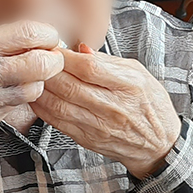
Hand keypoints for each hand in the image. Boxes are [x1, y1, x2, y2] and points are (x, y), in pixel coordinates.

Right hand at [0, 20, 64, 153]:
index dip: (47, 34)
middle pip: (41, 64)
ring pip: (34, 89)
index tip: (49, 37)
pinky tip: (7, 93)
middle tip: (51, 58)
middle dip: (52, 60)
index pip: (27, 34)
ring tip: (27, 77)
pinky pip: (15, 107)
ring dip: (37, 82)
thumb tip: (19, 38)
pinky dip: (18, 99)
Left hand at [31, 44, 179, 178]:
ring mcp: (99, 126)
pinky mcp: (87, 139)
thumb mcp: (138, 73)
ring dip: (41, 90)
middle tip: (38, 60)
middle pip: (69, 86)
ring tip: (34, 77)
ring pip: (59, 105)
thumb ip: (108, 61)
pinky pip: (57, 122)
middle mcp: (113, 107)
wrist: (158, 144)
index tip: (55, 48)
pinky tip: (38, 97)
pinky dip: (42, 108)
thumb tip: (80, 48)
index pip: (88, 68)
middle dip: (48, 71)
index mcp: (128, 85)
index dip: (66, 57)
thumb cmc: (150, 105)